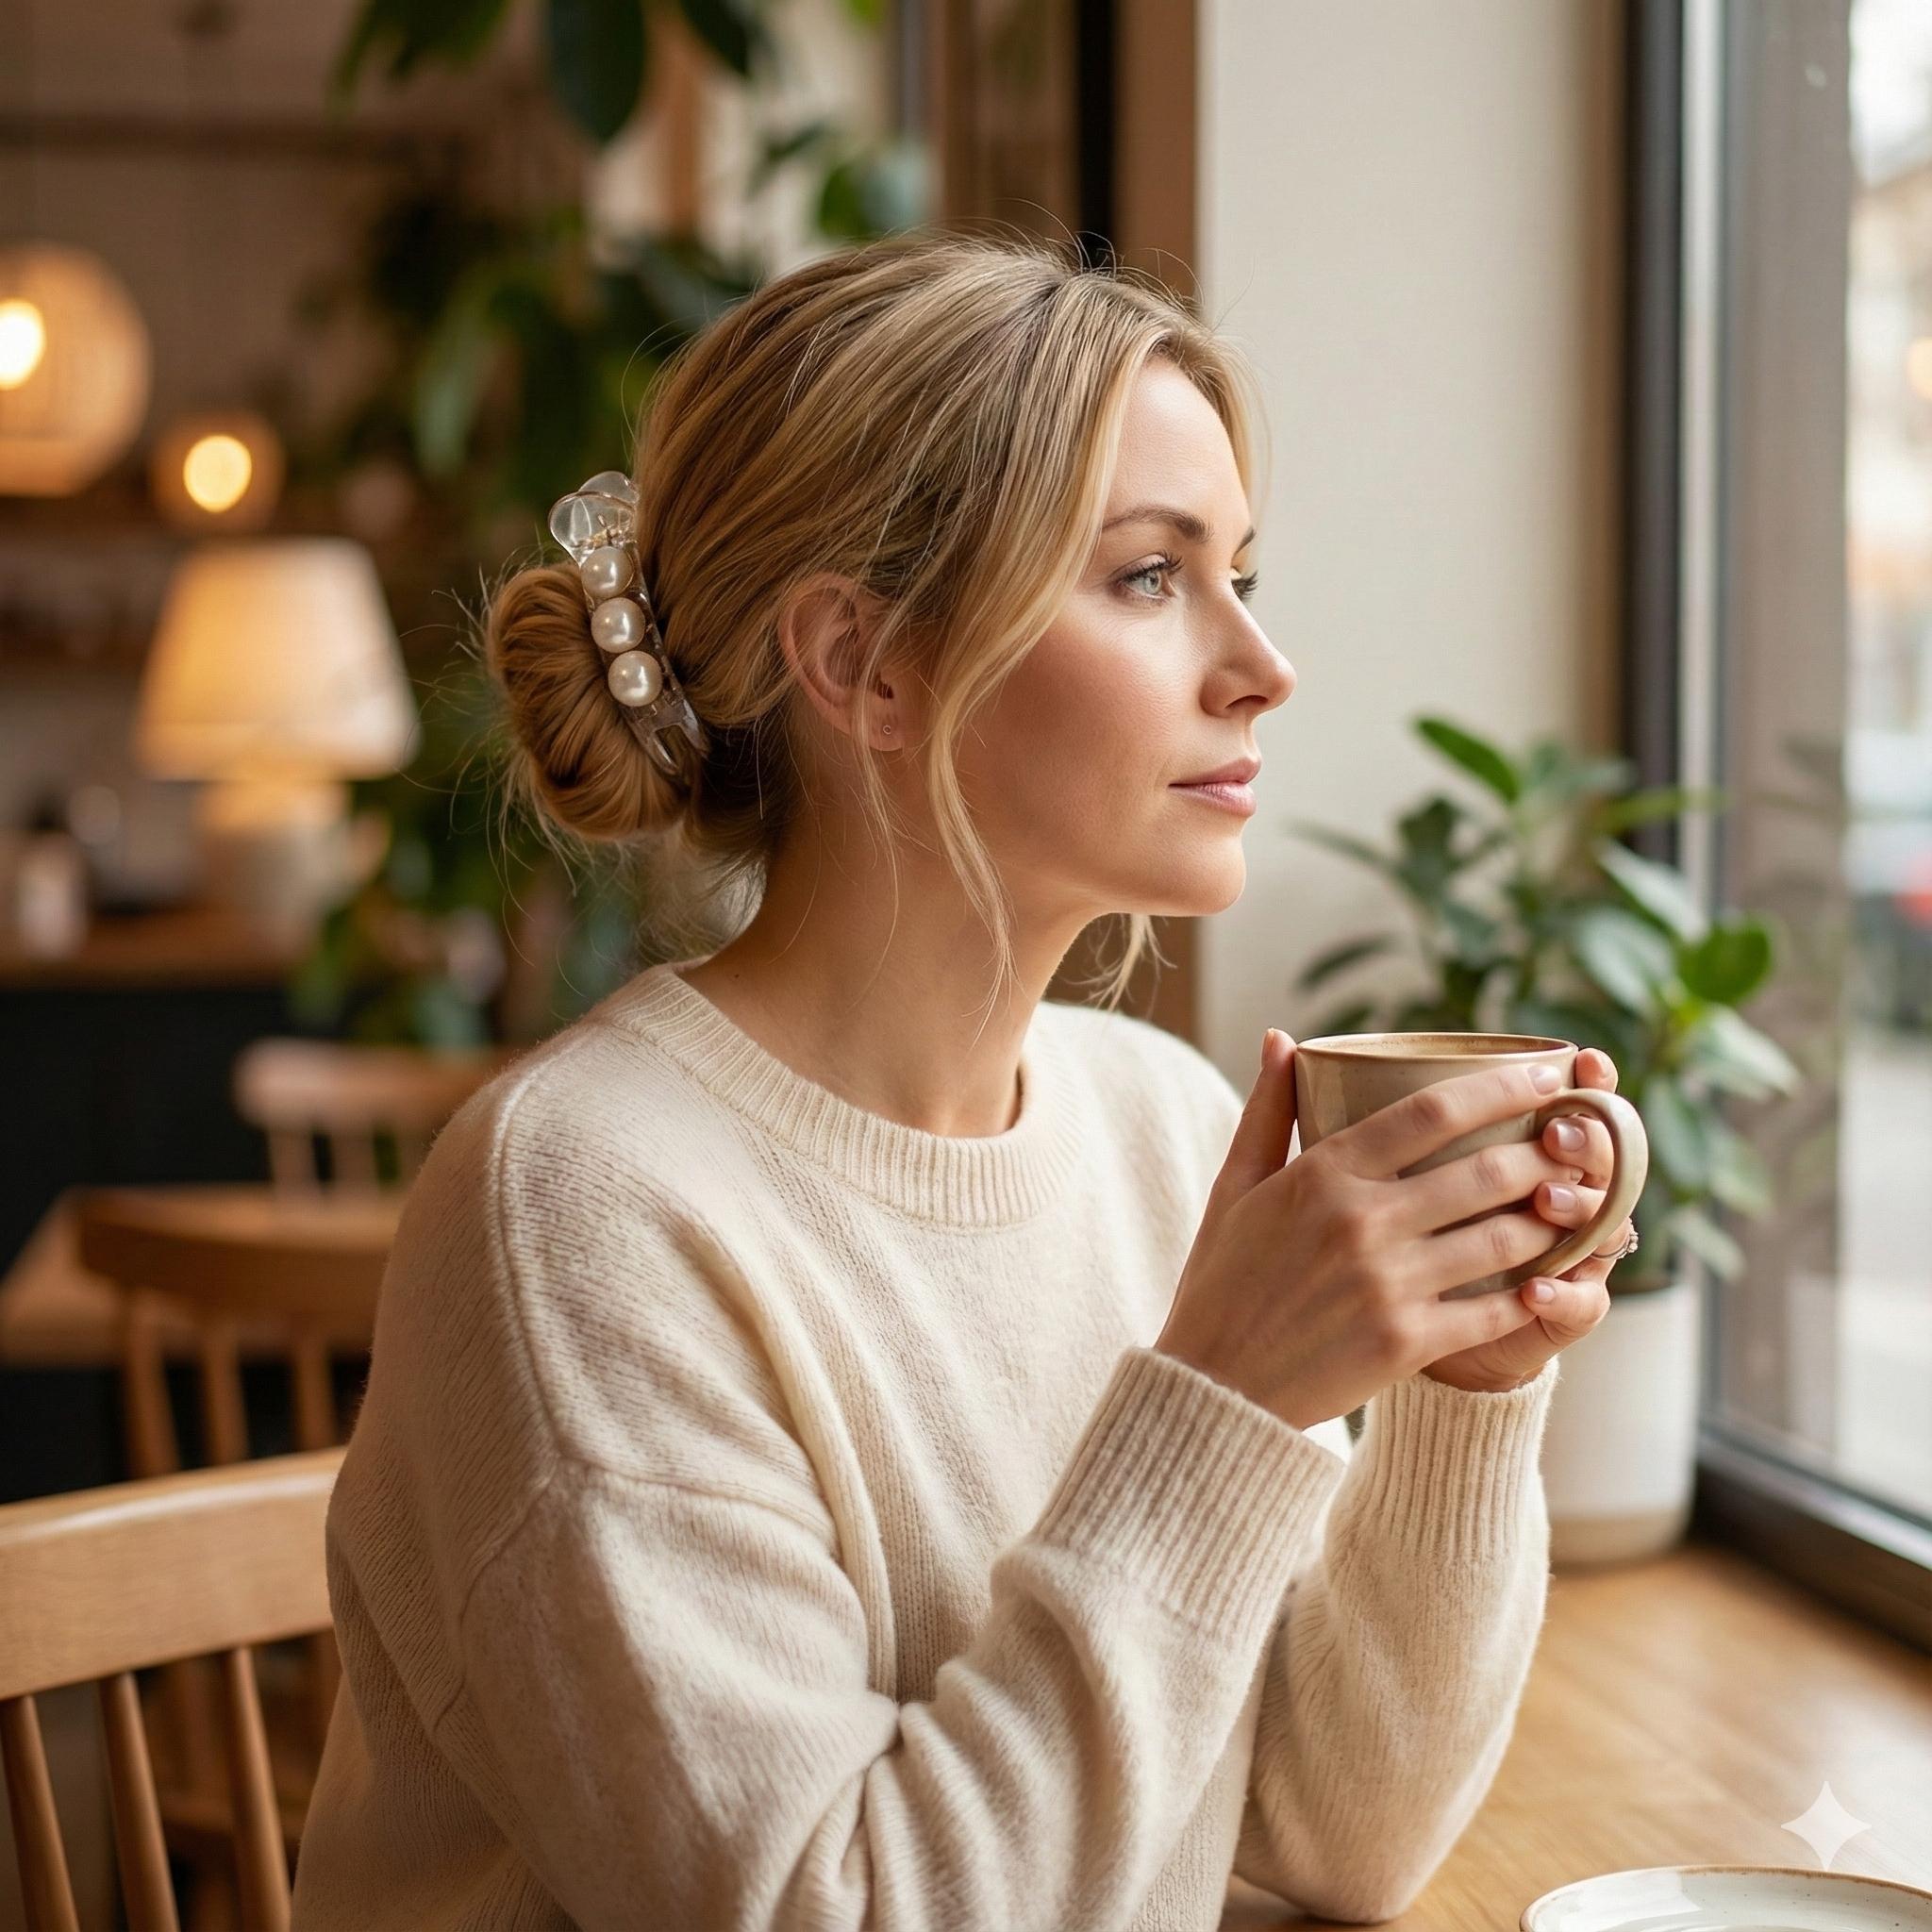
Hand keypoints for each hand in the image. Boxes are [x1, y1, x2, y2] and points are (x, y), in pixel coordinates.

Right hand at [1156, 1033, 1616, 1431]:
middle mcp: (1362, 1222)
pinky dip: (1534, 1290)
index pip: (1433, 1111)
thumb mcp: (1233, 1187)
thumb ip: (1268, 1111)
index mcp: (1323, 1174)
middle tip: (1581, 1139)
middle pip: (1486, 1170)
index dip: (1503, 1087)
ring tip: (1578, 1200)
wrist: (1213, 1389)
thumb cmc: (1221, 1282)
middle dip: (1548, 1150)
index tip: (1547, 1073)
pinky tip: (1553, 1275)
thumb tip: (1283, 1038)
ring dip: (1554, 1216)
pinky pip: (1495, 1308)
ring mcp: (1389, 1284)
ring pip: (1505, 1237)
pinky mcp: (1408, 1343)